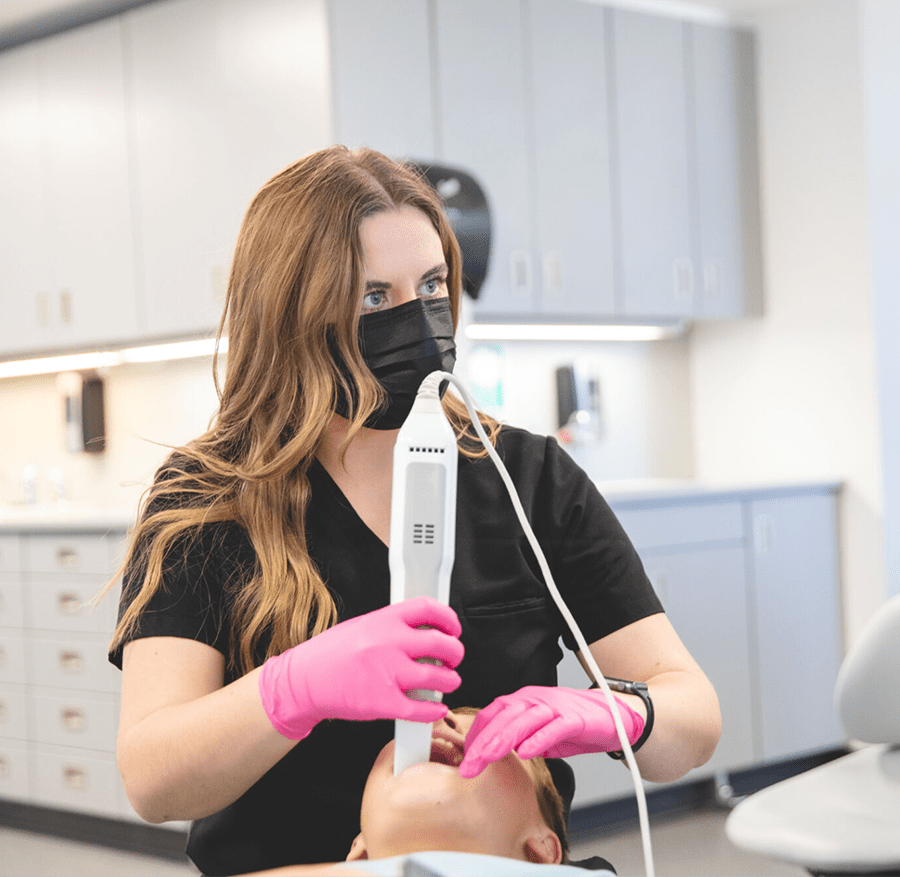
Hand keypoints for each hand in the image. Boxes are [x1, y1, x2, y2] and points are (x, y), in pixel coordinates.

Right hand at [258, 596, 464, 739]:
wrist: (302, 681)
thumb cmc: (330, 654)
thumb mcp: (362, 626)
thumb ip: (392, 626)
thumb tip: (424, 630)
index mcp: (383, 620)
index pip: (428, 608)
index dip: (449, 618)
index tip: (453, 628)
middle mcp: (388, 643)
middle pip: (441, 643)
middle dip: (455, 652)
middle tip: (454, 658)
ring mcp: (387, 673)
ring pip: (438, 677)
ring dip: (451, 680)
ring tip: (448, 681)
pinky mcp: (383, 703)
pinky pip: (421, 708)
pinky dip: (435, 710)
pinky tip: (436, 708)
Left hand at [458, 685, 644, 777]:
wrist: (613, 715)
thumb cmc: (573, 724)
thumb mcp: (538, 733)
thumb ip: (517, 739)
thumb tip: (491, 755)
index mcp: (523, 701)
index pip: (491, 714)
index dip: (474, 735)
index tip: (463, 758)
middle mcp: (535, 699)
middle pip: (502, 717)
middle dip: (482, 743)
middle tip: (467, 766)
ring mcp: (555, 707)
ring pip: (523, 720)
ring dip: (503, 739)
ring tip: (487, 757)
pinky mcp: (575, 719)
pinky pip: (554, 727)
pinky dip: (539, 739)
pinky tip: (527, 752)